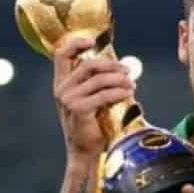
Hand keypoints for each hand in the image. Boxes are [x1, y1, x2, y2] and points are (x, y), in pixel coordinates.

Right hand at [53, 36, 134, 158]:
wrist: (85, 152)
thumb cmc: (91, 126)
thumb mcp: (91, 100)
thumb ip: (97, 83)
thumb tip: (121, 67)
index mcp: (62, 84)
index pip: (61, 55)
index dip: (76, 43)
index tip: (92, 41)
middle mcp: (62, 89)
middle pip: (88, 65)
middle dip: (111, 65)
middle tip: (127, 70)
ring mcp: (69, 99)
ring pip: (99, 79)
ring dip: (119, 79)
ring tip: (132, 84)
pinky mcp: (79, 109)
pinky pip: (103, 94)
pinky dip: (119, 92)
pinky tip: (129, 93)